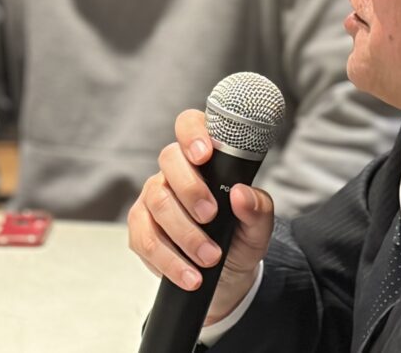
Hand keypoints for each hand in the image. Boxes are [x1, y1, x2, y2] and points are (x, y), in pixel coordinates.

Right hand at [127, 109, 274, 323]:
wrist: (226, 275)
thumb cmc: (240, 237)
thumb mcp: (259, 226)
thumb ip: (257, 208)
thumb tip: (240, 195)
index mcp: (203, 157)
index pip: (189, 125)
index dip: (193, 133)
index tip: (205, 154)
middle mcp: (174, 172)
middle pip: (169, 160)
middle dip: (190, 189)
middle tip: (211, 216)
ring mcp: (153, 198)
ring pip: (157, 202)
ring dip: (185, 233)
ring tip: (210, 257)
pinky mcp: (141, 228)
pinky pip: (145, 238)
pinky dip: (169, 260)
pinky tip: (190, 275)